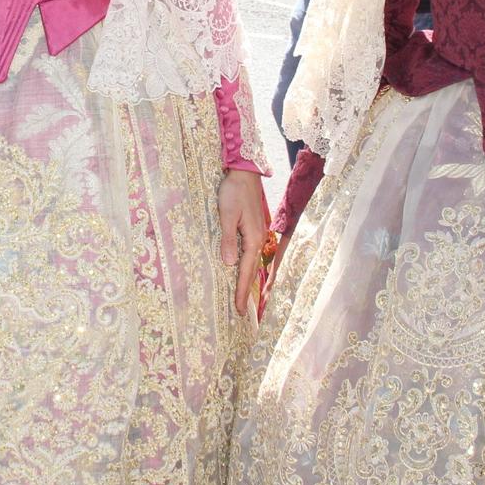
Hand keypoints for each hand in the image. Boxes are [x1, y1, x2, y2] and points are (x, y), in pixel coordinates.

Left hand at [219, 170, 269, 320]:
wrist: (244, 173)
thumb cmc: (233, 192)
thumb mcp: (227, 215)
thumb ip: (228, 239)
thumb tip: (228, 264)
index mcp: (253, 239)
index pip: (245, 271)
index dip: (241, 291)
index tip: (239, 309)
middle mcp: (258, 240)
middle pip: (251, 270)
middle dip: (245, 291)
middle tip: (241, 311)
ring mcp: (257, 234)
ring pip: (251, 263)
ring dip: (246, 280)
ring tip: (241, 297)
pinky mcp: (253, 229)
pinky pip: (250, 254)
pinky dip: (246, 267)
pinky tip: (241, 270)